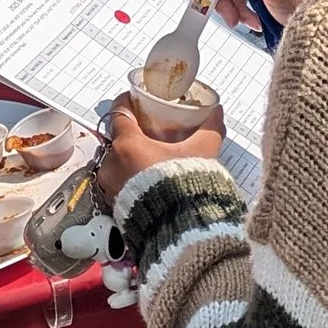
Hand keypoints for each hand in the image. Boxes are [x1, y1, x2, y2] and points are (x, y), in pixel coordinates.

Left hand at [97, 88, 227, 206]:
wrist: (180, 228)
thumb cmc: (184, 186)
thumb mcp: (202, 152)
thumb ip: (209, 128)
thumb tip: (216, 112)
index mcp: (128, 144)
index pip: (119, 112)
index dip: (127, 102)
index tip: (136, 99)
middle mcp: (113, 164)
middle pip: (118, 139)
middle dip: (132, 136)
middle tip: (150, 134)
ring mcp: (111, 187)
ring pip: (116, 164)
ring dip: (130, 160)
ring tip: (150, 161)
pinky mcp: (114, 207)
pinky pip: (118, 185)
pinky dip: (129, 180)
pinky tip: (147, 182)